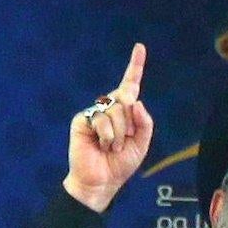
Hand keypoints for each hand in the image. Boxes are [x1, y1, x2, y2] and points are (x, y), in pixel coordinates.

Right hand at [63, 43, 154, 213]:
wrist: (102, 181)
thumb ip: (145, 123)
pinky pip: (102, 120)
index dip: (135, 65)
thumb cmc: (120, 163)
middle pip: (128, 99)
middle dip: (131, 124)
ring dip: (119, 135)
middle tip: (123, 141)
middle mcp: (109, 107)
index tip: (140, 47)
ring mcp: (95, 112)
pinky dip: (107, 136)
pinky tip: (101, 145)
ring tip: (111, 146)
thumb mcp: (142, 144)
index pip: (131, 84)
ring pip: (116, 111)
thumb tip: (136, 102)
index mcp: (125, 111)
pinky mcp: (82, 120)